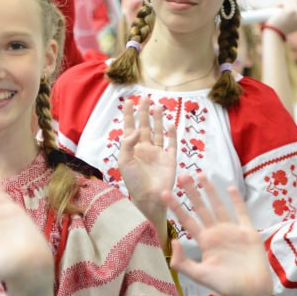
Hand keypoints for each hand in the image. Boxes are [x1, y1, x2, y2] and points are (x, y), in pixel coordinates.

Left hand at [117, 95, 176, 232]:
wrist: (149, 198)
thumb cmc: (134, 182)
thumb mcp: (124, 162)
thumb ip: (127, 144)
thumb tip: (135, 129)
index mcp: (132, 149)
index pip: (130, 127)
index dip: (129, 114)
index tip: (128, 101)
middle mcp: (145, 148)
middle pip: (145, 126)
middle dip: (144, 112)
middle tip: (145, 97)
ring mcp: (158, 153)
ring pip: (158, 131)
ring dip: (158, 119)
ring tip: (158, 105)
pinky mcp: (170, 159)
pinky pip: (171, 144)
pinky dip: (172, 134)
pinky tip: (171, 123)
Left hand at [163, 174, 270, 295]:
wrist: (250, 292)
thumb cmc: (225, 286)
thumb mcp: (199, 276)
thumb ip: (183, 262)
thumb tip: (173, 242)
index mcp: (204, 242)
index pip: (187, 220)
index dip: (176, 206)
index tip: (164, 193)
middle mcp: (216, 233)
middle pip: (201, 208)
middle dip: (191, 192)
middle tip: (182, 175)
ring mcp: (232, 231)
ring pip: (219, 206)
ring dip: (210, 191)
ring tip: (200, 174)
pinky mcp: (248, 232)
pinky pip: (242, 213)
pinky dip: (237, 201)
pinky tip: (230, 188)